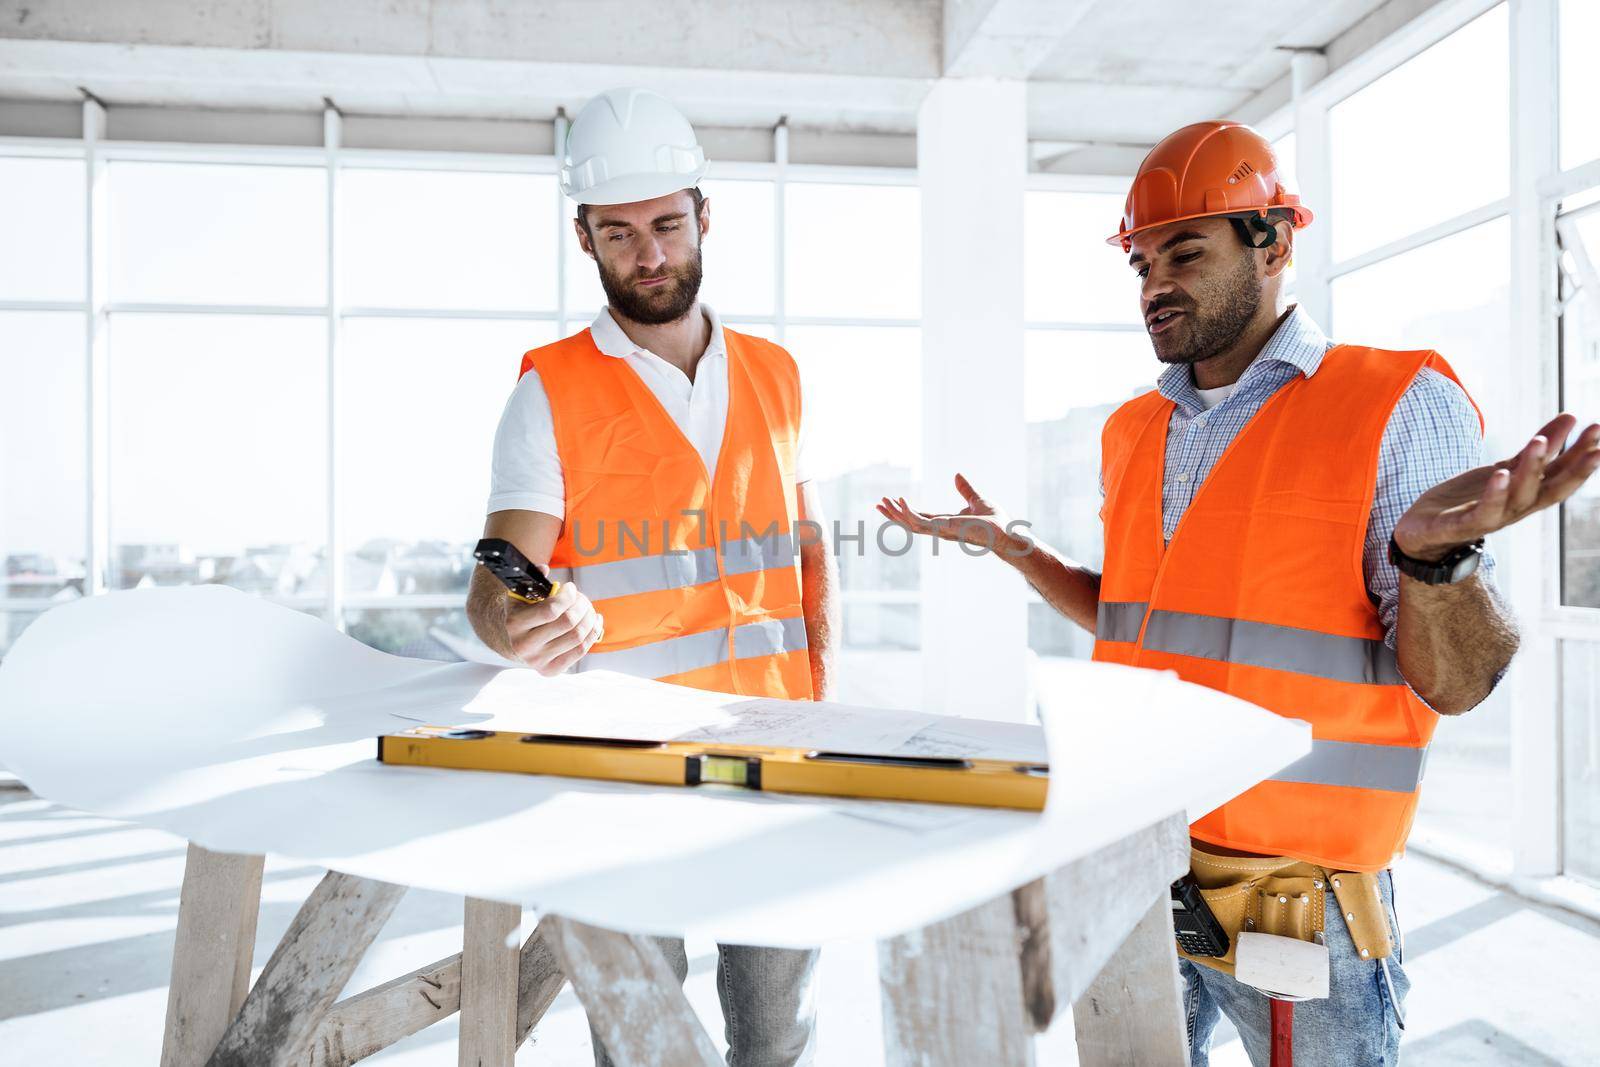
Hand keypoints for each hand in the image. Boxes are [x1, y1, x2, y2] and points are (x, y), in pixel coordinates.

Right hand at [505, 570, 603, 675]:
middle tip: (582, 597)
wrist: (515, 640)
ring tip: (588, 608)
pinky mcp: (550, 670)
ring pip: (577, 637)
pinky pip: (580, 651)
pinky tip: (594, 621)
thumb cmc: (523, 611)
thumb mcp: (521, 593)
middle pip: (567, 623)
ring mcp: (537, 661)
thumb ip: (533, 579)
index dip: (567, 596)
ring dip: (589, 618)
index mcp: (514, 624)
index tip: (571, 588)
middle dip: (581, 605)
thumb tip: (544, 568)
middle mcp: (524, 645)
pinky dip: (592, 633)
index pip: (550, 610)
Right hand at [875, 473, 1026, 557]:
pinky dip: (909, 512)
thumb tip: (957, 474)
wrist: (1006, 533)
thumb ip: (965, 489)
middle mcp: (940, 529)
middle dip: (893, 515)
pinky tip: (901, 501)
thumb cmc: (995, 522)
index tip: (891, 502)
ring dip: (896, 514)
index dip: (904, 511)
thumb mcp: (976, 500)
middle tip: (877, 504)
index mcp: (944, 523)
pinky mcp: (945, 528)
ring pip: (911, 524)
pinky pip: (922, 521)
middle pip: (910, 524)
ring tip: (882, 502)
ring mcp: (941, 530)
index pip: (919, 518)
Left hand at [1392, 413, 1599, 561]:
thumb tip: (1570, 418)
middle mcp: (1515, 508)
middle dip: (1575, 466)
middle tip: (1594, 439)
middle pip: (1551, 488)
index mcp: (1527, 494)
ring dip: (1531, 469)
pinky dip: (1494, 494)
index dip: (1582, 456)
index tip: (1598, 429)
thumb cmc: (1469, 499)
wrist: (1423, 531)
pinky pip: (1482, 512)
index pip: (1562, 475)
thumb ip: (1537, 450)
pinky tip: (1500, 473)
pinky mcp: (1461, 525)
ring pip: (1518, 496)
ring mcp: (1490, 518)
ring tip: (1539, 442)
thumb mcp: (1505, 468)